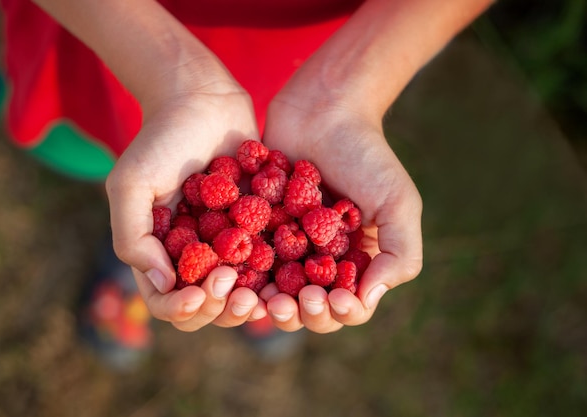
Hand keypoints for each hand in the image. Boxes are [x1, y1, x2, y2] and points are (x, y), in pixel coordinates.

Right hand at [106, 85, 267, 331]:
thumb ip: (133, 237)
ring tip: (262, 293)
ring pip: (242, 291)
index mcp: (160, 252)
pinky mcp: (260, 226)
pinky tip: (289, 273)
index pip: (166, 302)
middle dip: (220, 308)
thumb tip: (163, 284)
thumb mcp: (131, 185)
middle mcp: (196, 255)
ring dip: (250, 300)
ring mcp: (229, 243)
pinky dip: (278, 274)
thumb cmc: (161, 140)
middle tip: (235, 289)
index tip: (199, 294)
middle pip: (208, 306)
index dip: (180, 309)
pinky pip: (271, 260)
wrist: (203, 100)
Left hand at [262, 94, 422, 332]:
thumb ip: (399, 254)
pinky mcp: (255, 228)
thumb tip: (367, 300)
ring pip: (274, 294)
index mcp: (356, 261)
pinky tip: (235, 277)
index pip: (349, 307)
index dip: (341, 312)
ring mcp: (286, 246)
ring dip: (268, 304)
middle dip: (302, 314)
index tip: (333, 297)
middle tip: (290, 301)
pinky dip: (241, 276)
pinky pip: (245, 262)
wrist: (323, 109)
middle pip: (309, 308)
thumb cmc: (366, 155)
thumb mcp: (398, 202)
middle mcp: (320, 261)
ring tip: (263, 299)